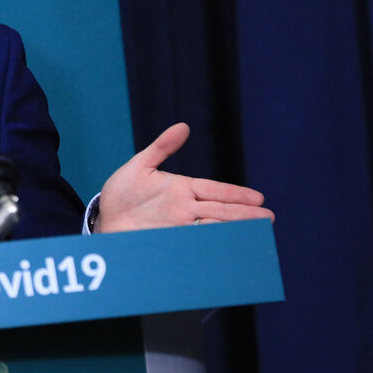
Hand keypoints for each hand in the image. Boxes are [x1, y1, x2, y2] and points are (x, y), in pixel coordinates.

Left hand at [95, 123, 273, 232]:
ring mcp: (179, 226)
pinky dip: (212, 244)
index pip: (215, 190)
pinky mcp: (170, 241)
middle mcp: (185, 209)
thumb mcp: (139, 166)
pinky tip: (228, 246)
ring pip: (213, 227)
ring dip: (234, 230)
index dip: (236, 194)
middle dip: (244, 215)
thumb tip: (183, 126)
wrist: (104, 220)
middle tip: (269, 218)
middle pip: (220, 211)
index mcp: (182, 189)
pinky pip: (195, 243)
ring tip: (257, 232)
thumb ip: (161, 147)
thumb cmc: (121, 194)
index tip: (258, 198)